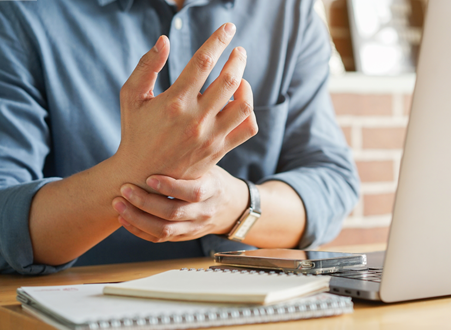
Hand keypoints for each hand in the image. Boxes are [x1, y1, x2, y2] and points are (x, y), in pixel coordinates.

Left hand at [112, 166, 248, 242]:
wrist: (230, 208)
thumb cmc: (213, 179)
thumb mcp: (210, 166)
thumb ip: (191, 157)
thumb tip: (164, 131)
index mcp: (213, 190)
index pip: (193, 192)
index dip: (170, 187)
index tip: (149, 177)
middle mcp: (204, 212)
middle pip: (173, 213)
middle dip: (145, 202)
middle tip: (125, 188)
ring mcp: (193, 227)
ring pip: (164, 230)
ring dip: (137, 218)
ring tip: (118, 204)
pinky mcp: (183, 237)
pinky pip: (159, 238)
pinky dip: (139, 230)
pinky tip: (124, 218)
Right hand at [114, 23, 256, 185]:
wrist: (142, 175)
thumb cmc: (135, 131)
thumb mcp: (131, 96)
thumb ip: (146, 66)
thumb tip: (165, 39)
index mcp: (174, 101)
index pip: (203, 61)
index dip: (218, 40)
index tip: (228, 28)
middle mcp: (196, 119)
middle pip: (229, 79)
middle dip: (237, 59)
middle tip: (238, 50)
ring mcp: (211, 136)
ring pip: (243, 104)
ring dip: (246, 84)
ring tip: (240, 77)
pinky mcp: (219, 150)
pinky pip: (247, 128)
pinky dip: (249, 111)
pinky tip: (239, 102)